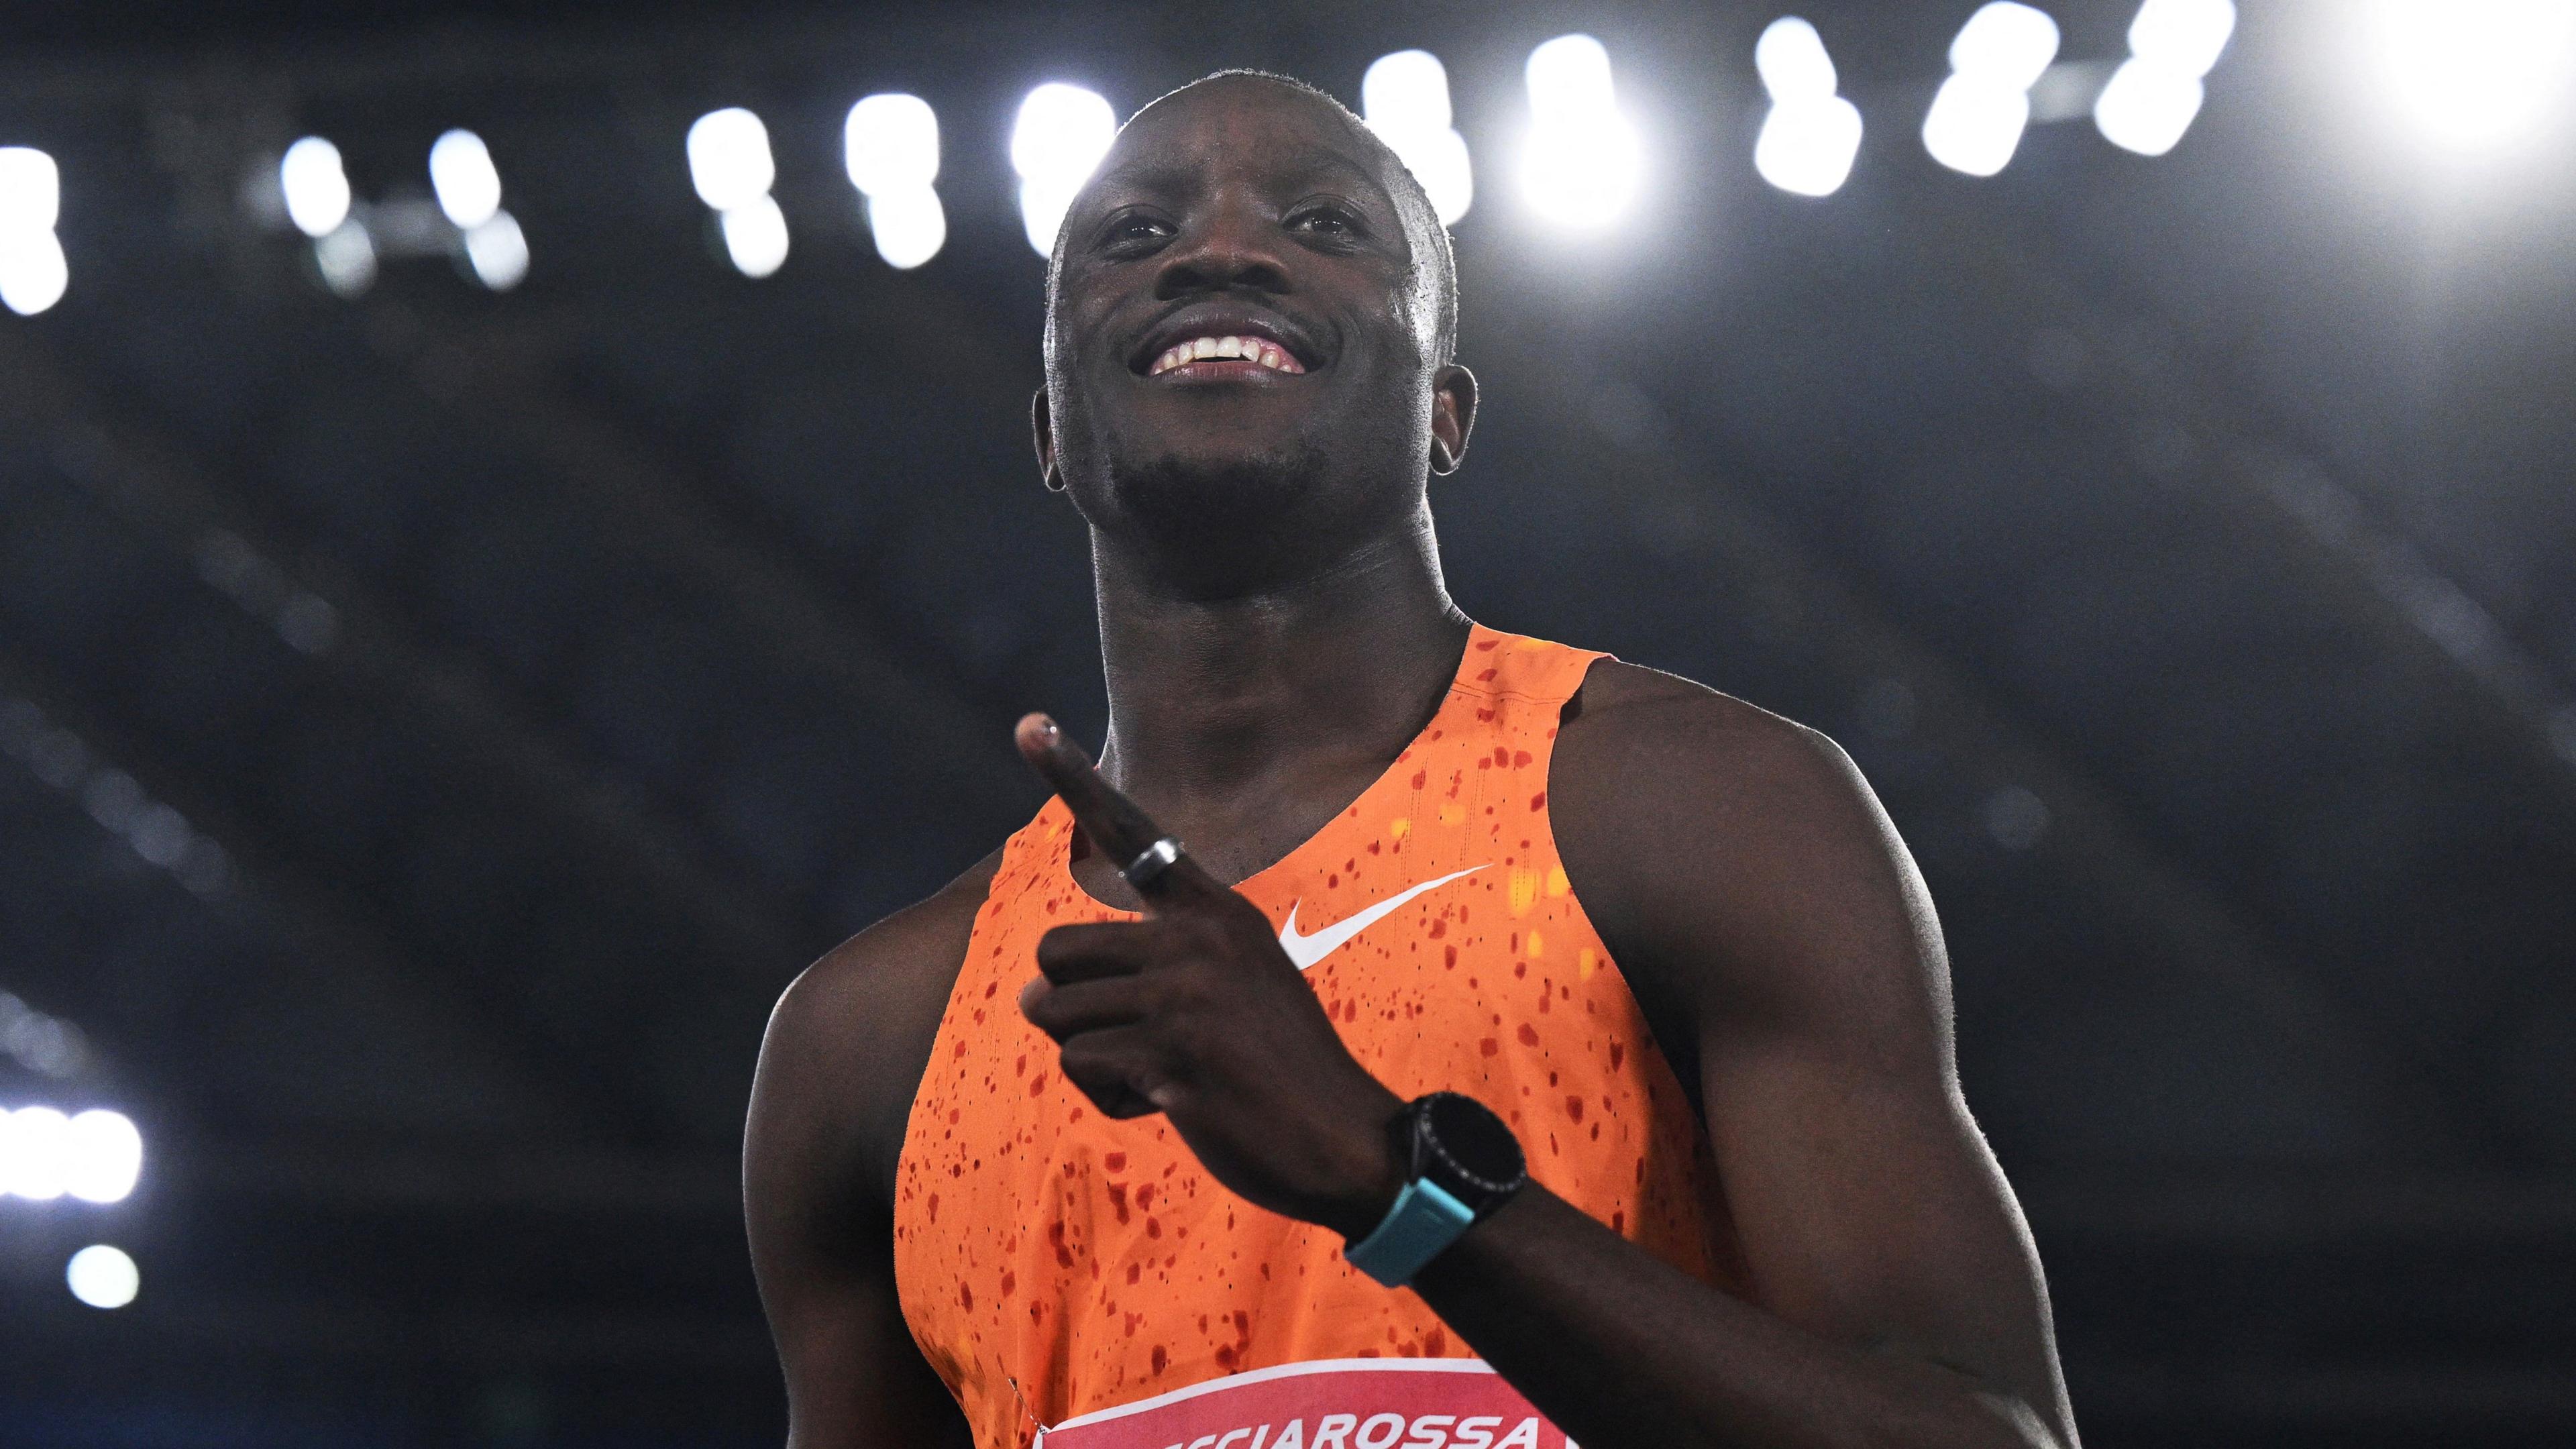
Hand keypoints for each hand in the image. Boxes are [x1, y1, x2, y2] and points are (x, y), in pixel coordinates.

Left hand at [1013, 714, 1405, 1240]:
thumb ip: (1150, 971)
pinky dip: (1107, 1097)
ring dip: (1092, 1058)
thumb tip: (1031, 994)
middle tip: (1126, 1037)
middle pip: (1057, 950)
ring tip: (1160, 1073)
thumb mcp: (1235, 987)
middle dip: (1067, 1003)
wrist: (1344, 1139)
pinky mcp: (1170, 1057)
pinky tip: (1165, 1103)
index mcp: (1217, 913)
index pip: (1136, 834)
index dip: (1075, 778)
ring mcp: (1184, 997)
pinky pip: (1081, 1066)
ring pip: (1058, 1015)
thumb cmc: (1278, 1069)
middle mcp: (1197, 941)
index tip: (1029, 724)